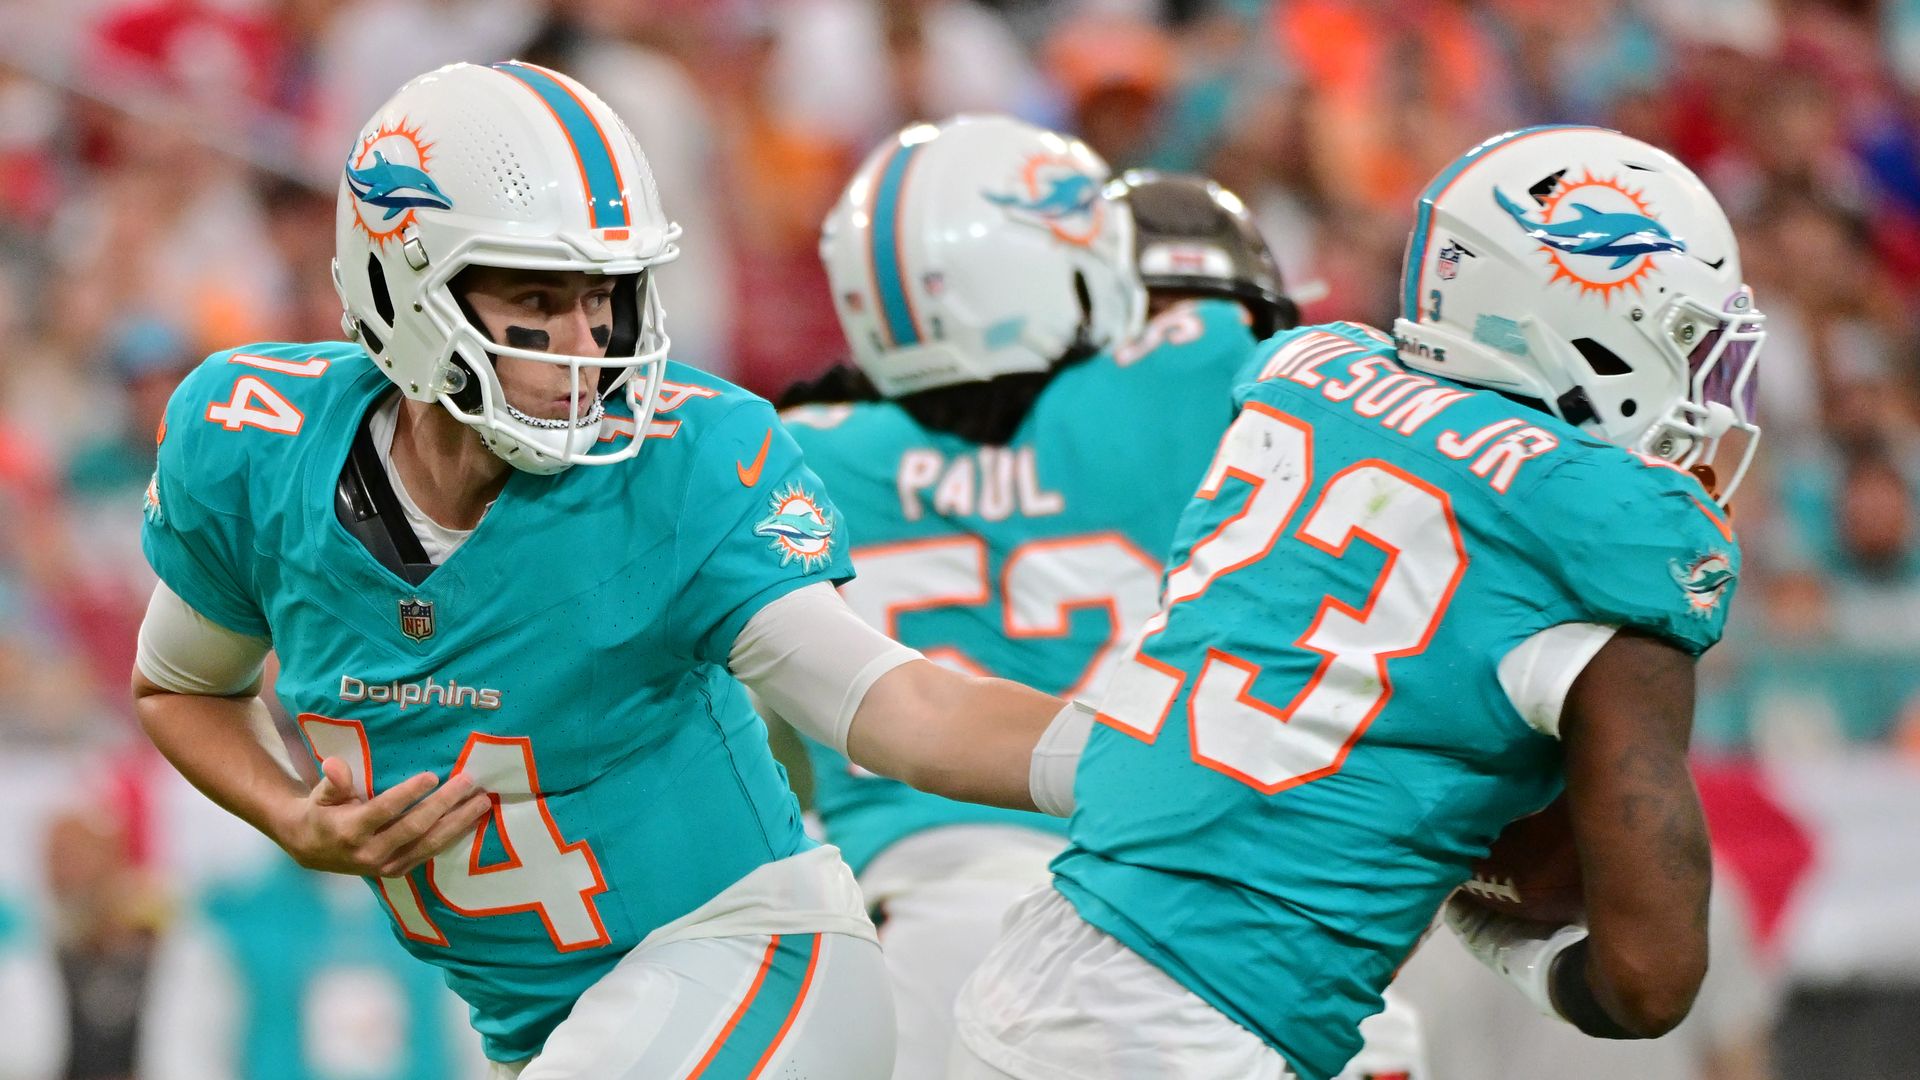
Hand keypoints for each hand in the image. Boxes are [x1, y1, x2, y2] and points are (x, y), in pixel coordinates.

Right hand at [279, 758, 492, 877]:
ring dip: (458, 822)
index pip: (384, 810)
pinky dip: (453, 837)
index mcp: (351, 831)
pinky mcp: (398, 871)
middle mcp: (371, 852)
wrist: (311, 850)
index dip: (408, 794)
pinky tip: (473, 821)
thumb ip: (332, 782)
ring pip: (429, 844)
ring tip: (481, 802)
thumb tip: (334, 764)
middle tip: (468, 782)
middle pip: (415, 827)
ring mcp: (387, 866)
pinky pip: (430, 853)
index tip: (432, 775)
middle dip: (444, 804)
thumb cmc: (322, 813)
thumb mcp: (320, 795)